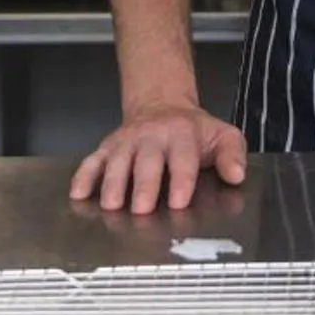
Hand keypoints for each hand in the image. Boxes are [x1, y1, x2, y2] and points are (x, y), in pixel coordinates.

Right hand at [70, 102, 247, 214]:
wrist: (161, 105)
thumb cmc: (194, 131)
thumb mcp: (222, 135)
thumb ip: (232, 155)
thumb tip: (236, 175)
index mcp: (182, 135)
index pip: (182, 159)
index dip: (181, 179)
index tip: (179, 201)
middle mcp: (151, 137)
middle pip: (146, 162)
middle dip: (143, 185)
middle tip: (141, 209)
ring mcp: (126, 142)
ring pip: (116, 162)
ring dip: (112, 183)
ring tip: (110, 205)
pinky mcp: (107, 147)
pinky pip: (92, 160)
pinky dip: (83, 176)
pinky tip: (78, 193)